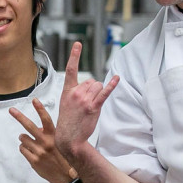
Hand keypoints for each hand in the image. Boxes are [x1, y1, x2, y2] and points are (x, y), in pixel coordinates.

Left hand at [10, 98, 75, 182]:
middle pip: (29, 126)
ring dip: (24, 139)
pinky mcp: (33, 160)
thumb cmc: (63, 158)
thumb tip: (38, 128)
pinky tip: (31, 152)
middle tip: (12, 110)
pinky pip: (22, 149)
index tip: (34, 100)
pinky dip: (24, 149)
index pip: (46, 120)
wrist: (66, 176)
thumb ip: (50, 135)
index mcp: (54, 136)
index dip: (40, 109)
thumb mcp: (60, 143)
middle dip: (19, 116)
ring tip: (32, 144)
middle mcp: (46, 142)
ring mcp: (39, 151)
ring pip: (23, 138)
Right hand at [54, 42, 118, 164]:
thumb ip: (76, 91)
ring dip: (98, 93)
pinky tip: (117, 78)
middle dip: (92, 89)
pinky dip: (111, 85)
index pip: (70, 70)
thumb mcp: (66, 103)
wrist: (68, 138)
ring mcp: (84, 100)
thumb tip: (91, 83)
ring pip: (98, 86)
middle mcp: (76, 93)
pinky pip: (104, 93)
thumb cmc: (68, 121)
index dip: (74, 56)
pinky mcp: (94, 107)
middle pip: (91, 81)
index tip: (78, 44)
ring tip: (91, 105)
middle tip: (86, 102)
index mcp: (67, 91)